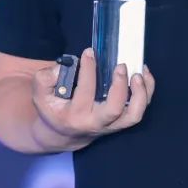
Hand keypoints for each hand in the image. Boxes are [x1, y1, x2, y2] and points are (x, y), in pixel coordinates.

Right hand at [31, 47, 155, 148]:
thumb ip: (46, 78)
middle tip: (120, 66)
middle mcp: (97, 123)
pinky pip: (140, 109)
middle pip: (115, 109)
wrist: (63, 134)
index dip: (89, 69)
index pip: (85, 91)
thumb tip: (65, 66)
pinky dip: (147, 92)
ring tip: (139, 72)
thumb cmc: (54, 109)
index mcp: (76, 116)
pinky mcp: (122, 121)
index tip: (90, 52)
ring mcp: (113, 124)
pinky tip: (144, 74)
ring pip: (134, 114)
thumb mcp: (41, 95)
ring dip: (141, 93)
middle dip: (121, 86)